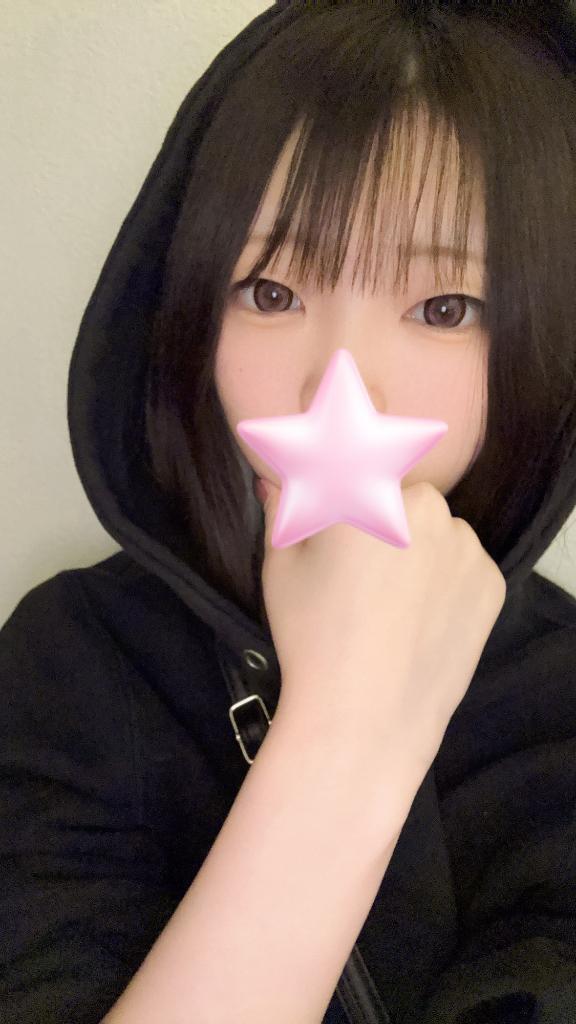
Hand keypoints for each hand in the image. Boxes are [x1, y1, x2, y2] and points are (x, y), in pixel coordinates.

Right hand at [261, 481, 506, 773]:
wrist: (366, 715)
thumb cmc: (312, 635)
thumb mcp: (281, 568)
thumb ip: (283, 510)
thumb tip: (276, 481)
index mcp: (366, 490)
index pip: (353, 459)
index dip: (341, 475)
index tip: (333, 499)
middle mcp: (424, 505)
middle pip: (399, 497)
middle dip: (379, 519)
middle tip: (355, 570)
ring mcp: (464, 544)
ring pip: (436, 531)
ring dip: (417, 547)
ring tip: (389, 602)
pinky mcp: (491, 581)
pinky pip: (462, 564)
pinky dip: (445, 580)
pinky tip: (417, 618)